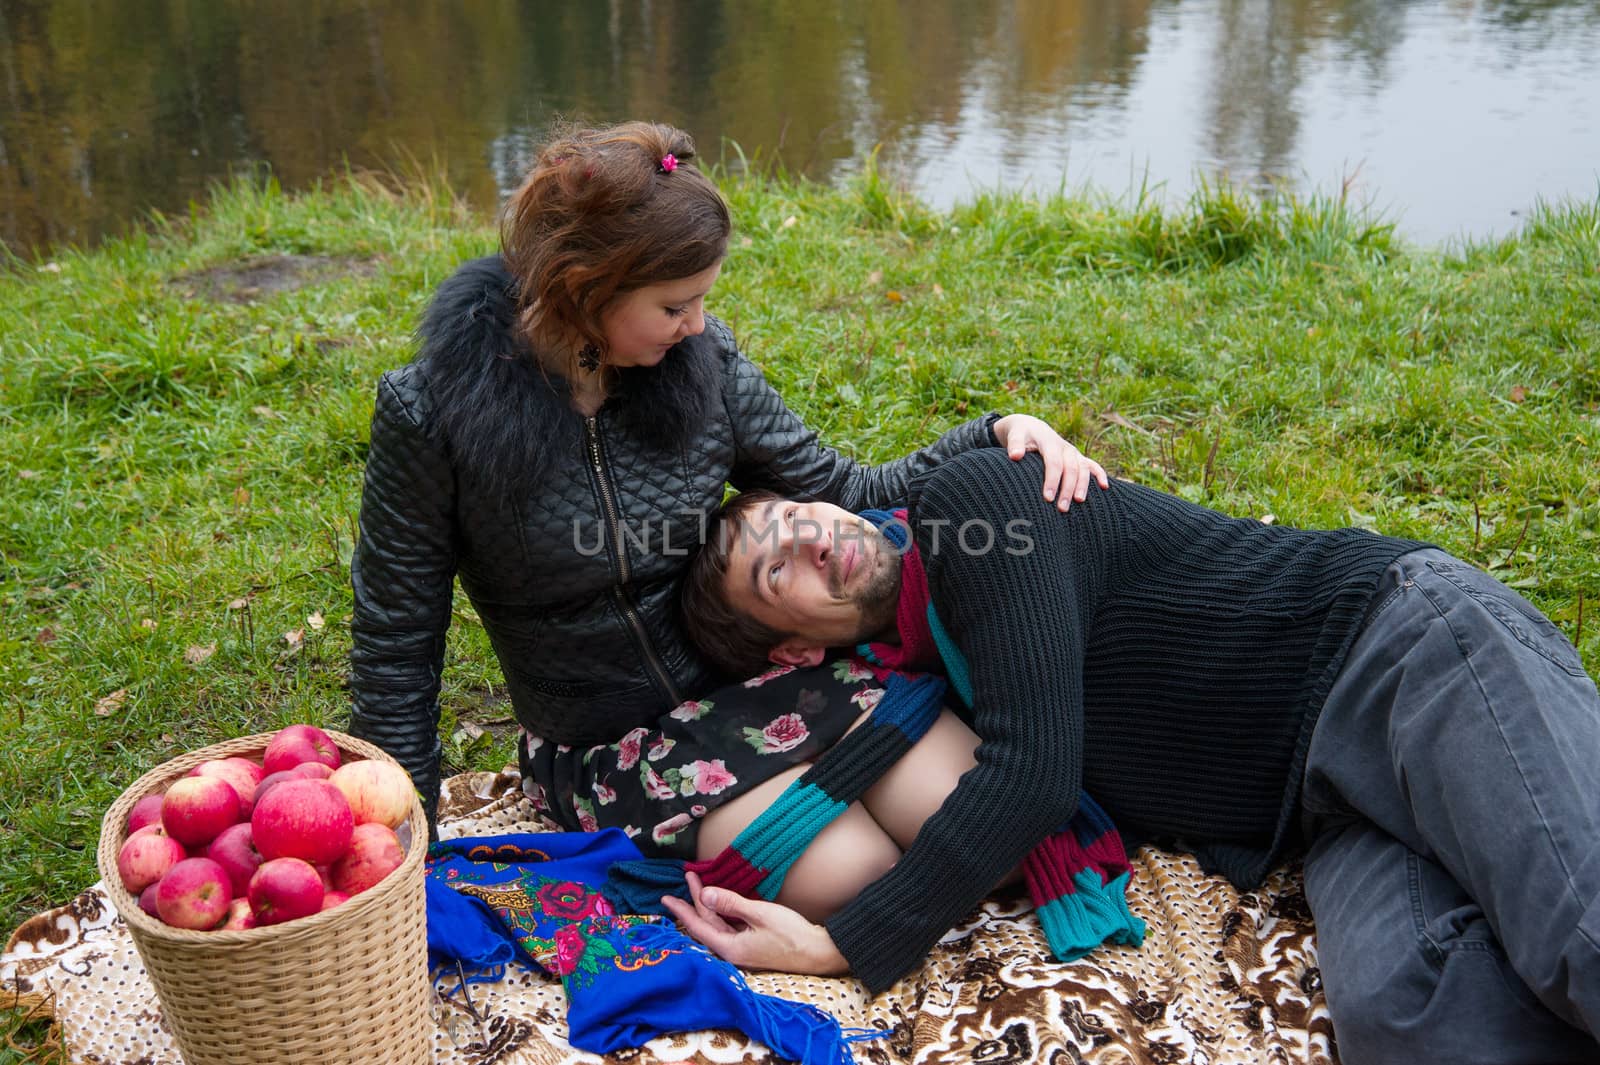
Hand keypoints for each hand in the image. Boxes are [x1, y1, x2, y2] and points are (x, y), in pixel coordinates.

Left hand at [660, 871, 849, 975]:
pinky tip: (720, 900)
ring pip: (718, 924)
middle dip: (696, 900)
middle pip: (707, 924)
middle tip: (689, 877)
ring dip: (709, 904)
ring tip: (700, 884)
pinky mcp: (751, 945)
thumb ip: (731, 903)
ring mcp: (742, 949)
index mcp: (730, 948)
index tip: (665, 897)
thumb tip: (705, 894)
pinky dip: (722, 911)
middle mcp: (732, 951)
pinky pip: (729, 927)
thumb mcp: (760, 914)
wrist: (818, 952)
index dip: (681, 910)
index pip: (698, 926)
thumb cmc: (791, 934)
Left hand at [992, 414, 1108, 510]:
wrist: (1033, 428)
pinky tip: (1105, 487)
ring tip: (1079, 502)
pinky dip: (1100, 474)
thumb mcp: (1015, 435)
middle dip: (1067, 489)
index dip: (1052, 480)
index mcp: (1050, 442)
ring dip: (1083, 485)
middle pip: (1070, 469)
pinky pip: (1092, 465)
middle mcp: (1065, 447)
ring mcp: (1073, 453)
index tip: (1047, 498)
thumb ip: (1015, 444)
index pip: (1054, 462)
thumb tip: (1015, 456)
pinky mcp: (1078, 458)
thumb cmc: (1022, 435)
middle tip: (1062, 508)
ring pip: (1083, 469)